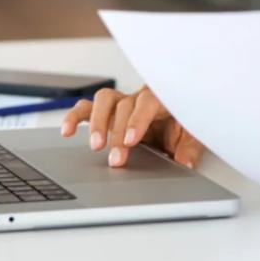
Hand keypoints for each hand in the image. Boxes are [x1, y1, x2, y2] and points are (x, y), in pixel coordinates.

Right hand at [59, 85, 203, 169]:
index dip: (137, 119)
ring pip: (103, 101)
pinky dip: (74, 117)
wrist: (173, 119)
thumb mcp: (192, 134)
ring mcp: (120, 104)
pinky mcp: (106, 112)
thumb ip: (190, 147)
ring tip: (94, 145)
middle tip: (115, 158)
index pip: (146, 102)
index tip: (130, 140)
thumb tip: (185, 161)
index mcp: (159, 100)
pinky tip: (66, 131)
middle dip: (117, 132)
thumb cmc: (181, 123)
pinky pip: (86, 108)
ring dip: (96, 123)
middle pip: (122, 105)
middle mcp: (137, 99)